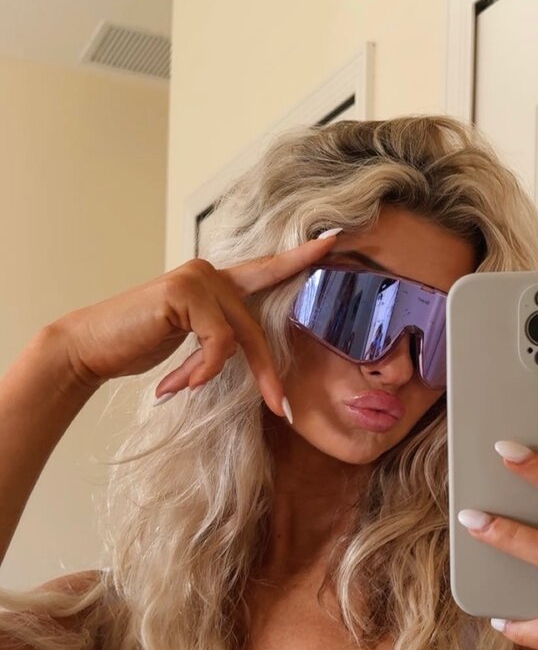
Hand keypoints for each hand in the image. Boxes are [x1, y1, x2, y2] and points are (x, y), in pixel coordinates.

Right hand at [47, 232, 340, 417]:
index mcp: (216, 283)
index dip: (299, 257)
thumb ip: (221, 339)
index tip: (334, 239)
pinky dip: (202, 369)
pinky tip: (176, 383)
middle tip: (281, 410)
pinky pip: (218, 343)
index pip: (265, 270)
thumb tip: (248, 359)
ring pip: (240, 337)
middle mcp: (211, 273)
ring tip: (182, 385)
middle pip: (257, 328)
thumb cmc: (139, 345)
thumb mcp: (191, 344)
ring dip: (214, 373)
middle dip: (267, 374)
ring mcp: (198, 278)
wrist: (92, 348)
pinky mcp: (185, 292)